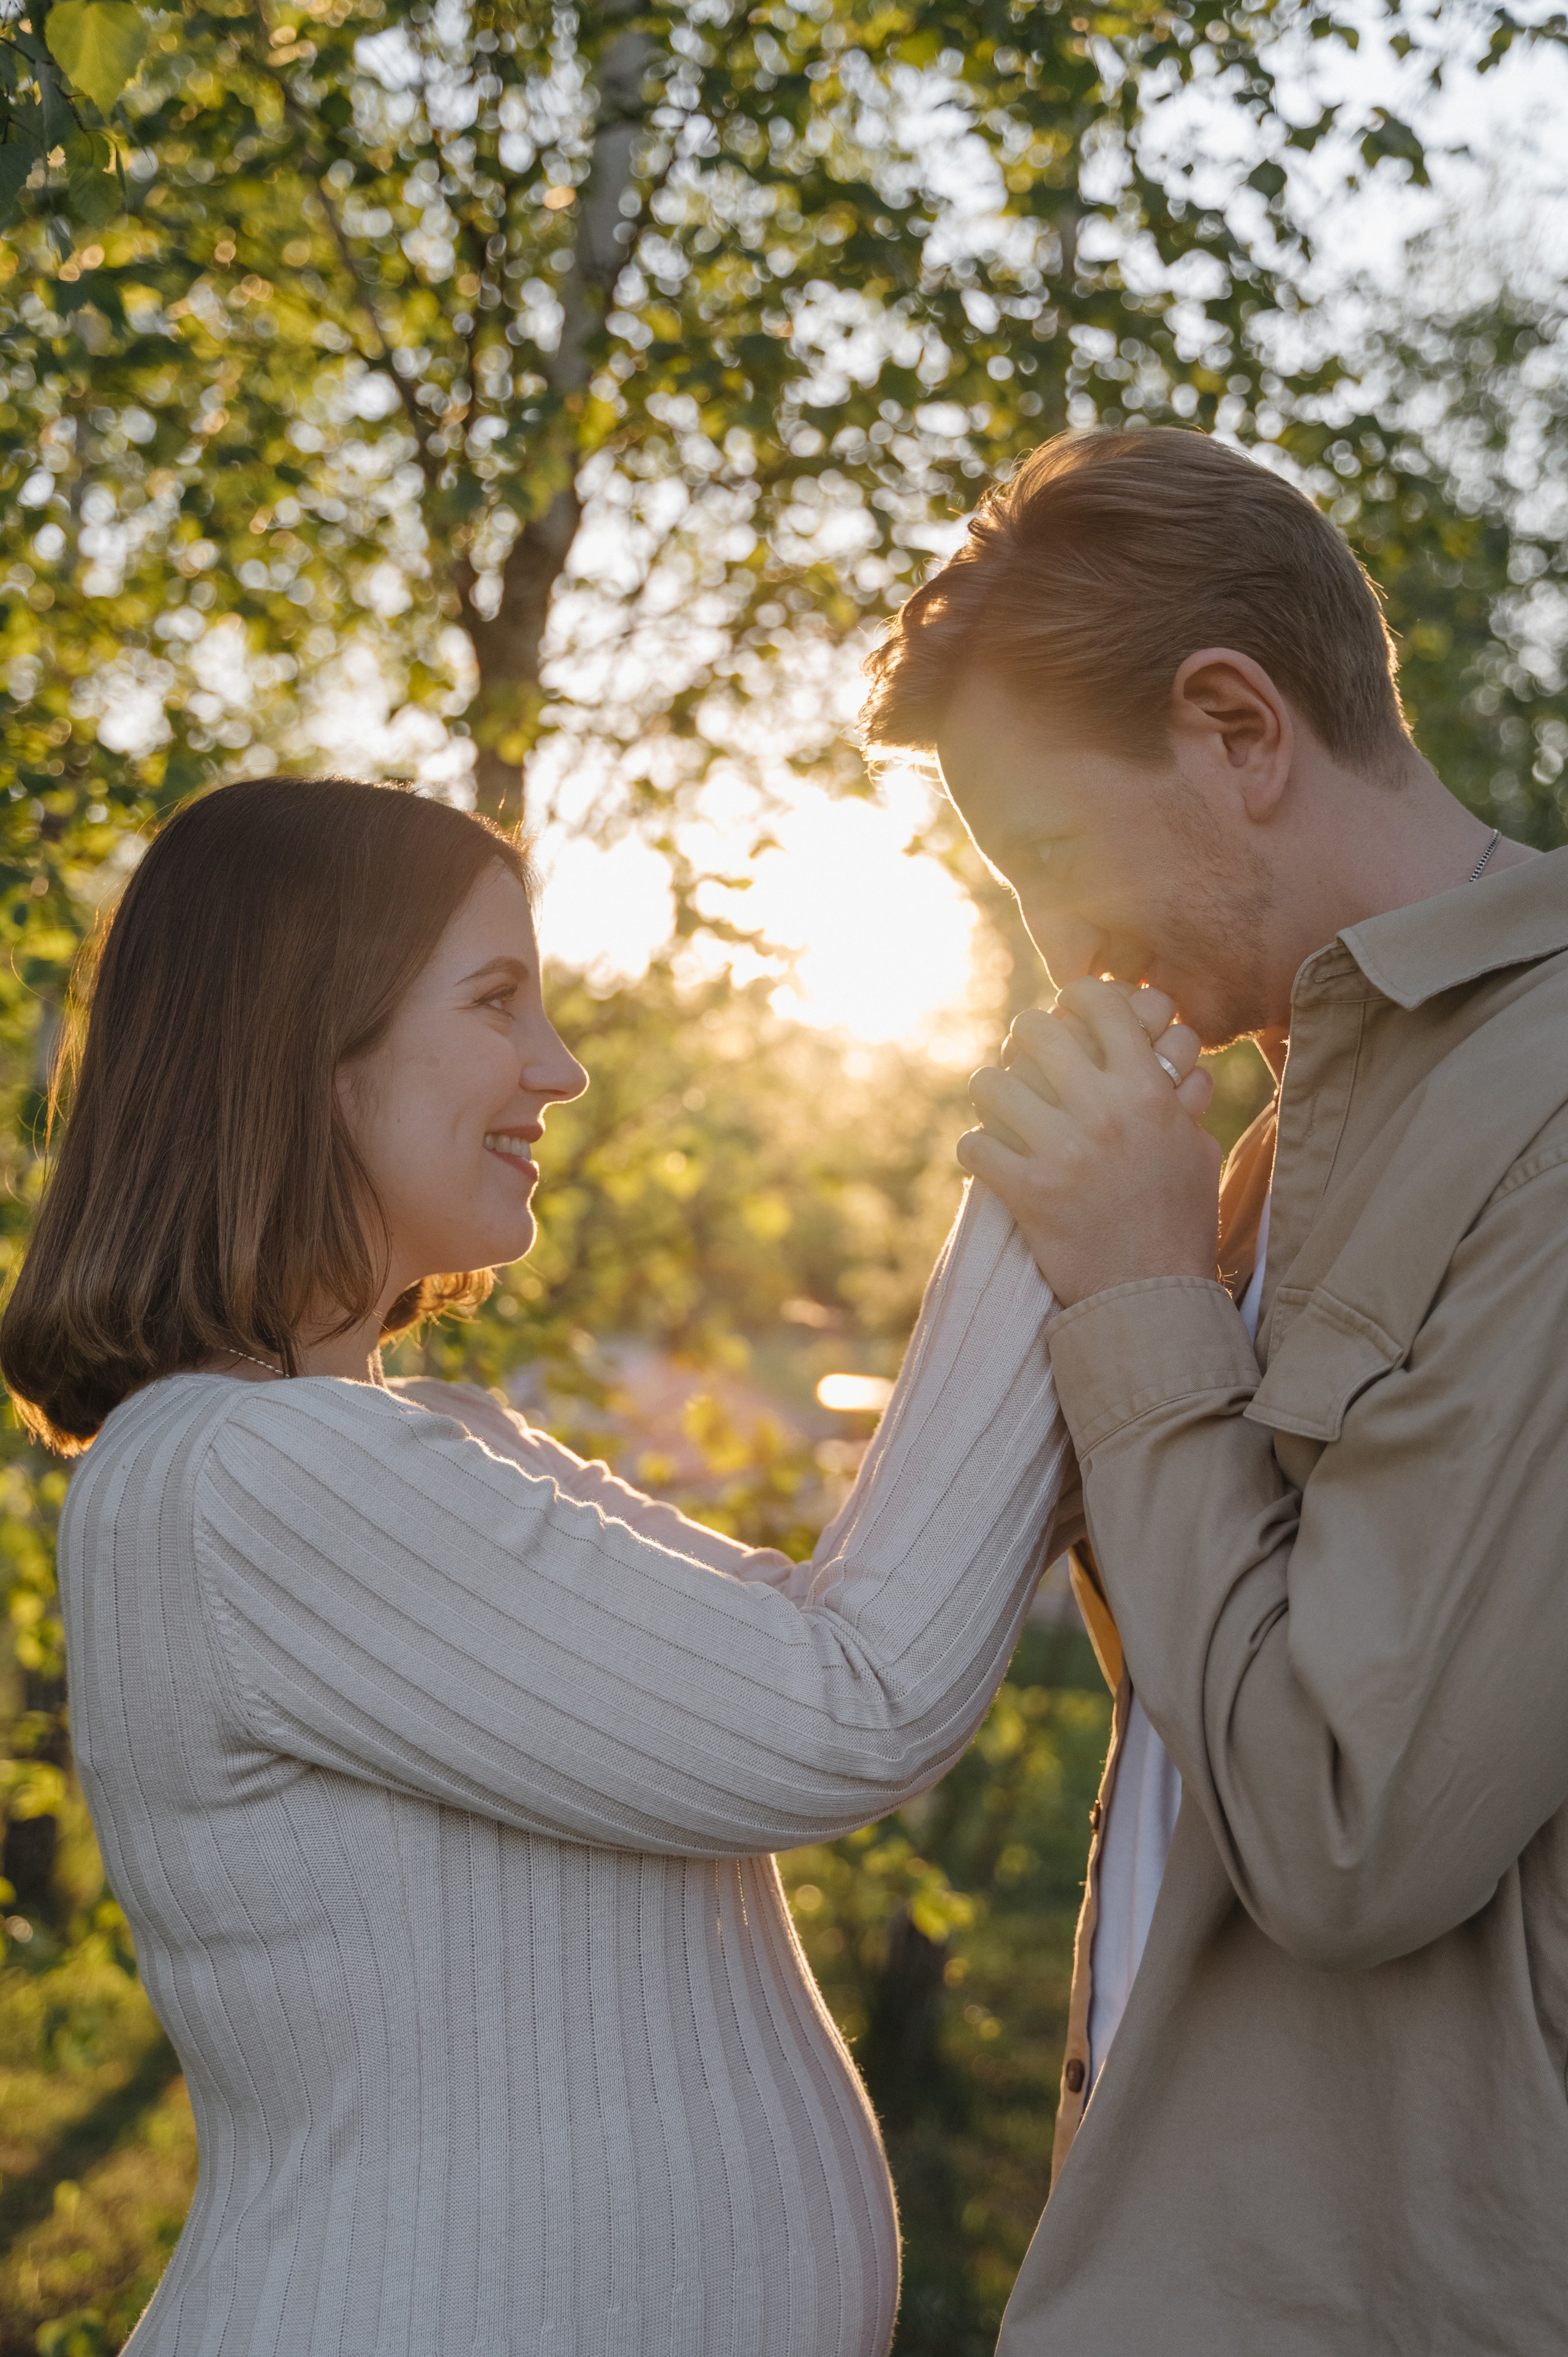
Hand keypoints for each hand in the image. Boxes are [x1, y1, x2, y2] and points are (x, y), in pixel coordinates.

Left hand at [957, 979, 1223, 1307]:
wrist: (1155, 1297)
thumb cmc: (1179, 1220)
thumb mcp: (1194, 1147)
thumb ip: (1178, 1096)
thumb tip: (1174, 1052)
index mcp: (1149, 1090)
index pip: (1099, 1003)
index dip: (1073, 999)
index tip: (1065, 1014)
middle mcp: (1105, 1110)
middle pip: (1034, 1030)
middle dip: (1022, 1043)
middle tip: (1025, 1066)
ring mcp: (1064, 1150)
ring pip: (991, 1083)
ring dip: (992, 1098)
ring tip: (1003, 1115)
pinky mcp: (1028, 1192)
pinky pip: (974, 1144)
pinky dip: (978, 1151)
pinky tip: (993, 1161)